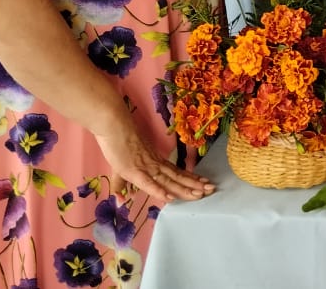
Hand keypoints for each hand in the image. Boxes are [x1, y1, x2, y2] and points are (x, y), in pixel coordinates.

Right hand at [95, 122, 216, 202]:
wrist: (113, 126)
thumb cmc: (117, 142)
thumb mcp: (120, 168)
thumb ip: (121, 185)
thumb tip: (122, 199)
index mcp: (154, 162)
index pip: (175, 172)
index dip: (190, 178)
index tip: (204, 183)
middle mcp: (154, 165)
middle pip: (176, 178)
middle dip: (194, 185)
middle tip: (211, 189)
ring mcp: (146, 168)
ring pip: (169, 181)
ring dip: (184, 189)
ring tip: (201, 194)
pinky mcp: (134, 171)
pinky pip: (149, 183)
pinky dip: (159, 191)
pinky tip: (170, 198)